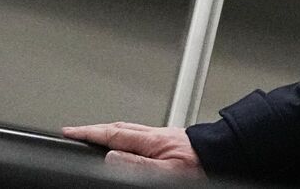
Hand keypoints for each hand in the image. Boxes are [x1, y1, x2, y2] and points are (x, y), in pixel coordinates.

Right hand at [62, 122, 199, 172]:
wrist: (229, 156)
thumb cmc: (203, 166)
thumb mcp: (165, 170)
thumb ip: (136, 163)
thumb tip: (110, 156)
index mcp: (154, 139)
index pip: (114, 133)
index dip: (89, 132)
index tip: (69, 132)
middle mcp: (160, 135)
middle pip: (121, 128)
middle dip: (97, 130)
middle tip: (79, 133)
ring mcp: (168, 137)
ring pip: (133, 131)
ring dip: (114, 133)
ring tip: (99, 137)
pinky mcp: (176, 143)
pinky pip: (144, 137)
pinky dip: (130, 138)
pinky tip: (133, 147)